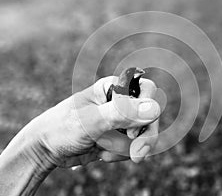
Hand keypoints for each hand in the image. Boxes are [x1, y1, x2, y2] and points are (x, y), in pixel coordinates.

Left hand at [26, 76, 159, 167]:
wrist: (48, 149)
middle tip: (136, 155)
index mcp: (114, 88)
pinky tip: (103, 154)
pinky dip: (121, 154)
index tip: (132, 131)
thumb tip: (154, 108)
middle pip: (151, 115)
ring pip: (144, 133)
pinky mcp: (119, 136)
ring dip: (127, 148)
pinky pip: (134, 146)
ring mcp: (121, 120)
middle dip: (144, 137)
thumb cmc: (63, 127)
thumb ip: (122, 113)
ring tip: (104, 150)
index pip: (147, 90)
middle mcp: (121, 101)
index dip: (147, 109)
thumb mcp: (91, 120)